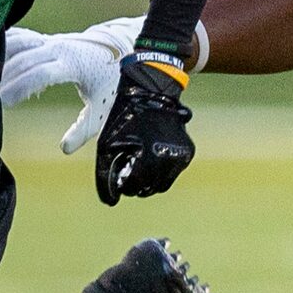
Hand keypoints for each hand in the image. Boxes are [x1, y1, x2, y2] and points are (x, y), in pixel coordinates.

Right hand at [0, 16, 139, 151]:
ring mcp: (51, 41)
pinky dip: (3, 48)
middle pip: (23, 60)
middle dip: (3, 78)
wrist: (120, 49)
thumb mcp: (101, 109)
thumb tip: (64, 149)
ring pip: (17, 46)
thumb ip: (82, 130)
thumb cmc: (111, 82)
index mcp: (72, 64)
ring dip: (0, 61)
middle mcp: (59, 48)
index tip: (3, 103)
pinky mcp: (45, 39)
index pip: (39, 73)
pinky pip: (19, 39)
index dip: (19, 87)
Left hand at [93, 53, 193, 202]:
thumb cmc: (122, 117)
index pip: (133, 188)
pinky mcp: (188, 151)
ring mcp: (181, 156)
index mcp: (147, 158)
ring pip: (163, 184)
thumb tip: (110, 202)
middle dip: (136, 183)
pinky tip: (152, 153)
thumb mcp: (106, 145)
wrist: (150, 90)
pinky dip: (161, 168)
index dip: (122, 182)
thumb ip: (105, 176)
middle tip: (128, 168)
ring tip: (139, 163)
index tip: (119, 170)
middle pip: (149, 189)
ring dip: (149, 180)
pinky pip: (173, 171)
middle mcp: (168, 159)